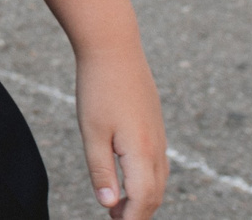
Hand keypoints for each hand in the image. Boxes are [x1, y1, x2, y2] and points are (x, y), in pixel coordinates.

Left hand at [75, 43, 166, 217]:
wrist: (114, 48)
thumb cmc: (98, 89)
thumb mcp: (92, 132)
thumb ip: (101, 170)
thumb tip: (109, 205)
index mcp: (142, 152)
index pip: (141, 200)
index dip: (129, 219)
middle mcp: (156, 147)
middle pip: (153, 194)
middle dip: (138, 213)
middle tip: (114, 219)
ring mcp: (159, 136)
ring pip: (158, 180)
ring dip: (143, 198)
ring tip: (118, 206)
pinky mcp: (155, 125)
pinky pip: (158, 164)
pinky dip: (147, 180)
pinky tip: (130, 178)